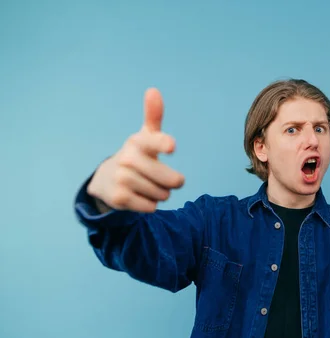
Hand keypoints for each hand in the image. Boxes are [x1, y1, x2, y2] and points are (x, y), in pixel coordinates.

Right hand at [87, 88, 184, 212]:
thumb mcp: (145, 137)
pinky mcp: (119, 198)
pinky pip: (151, 206)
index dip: (163, 144)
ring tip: (147, 185)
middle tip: (166, 179)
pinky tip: (139, 196)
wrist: (107, 179)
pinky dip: (150, 204)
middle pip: (171, 180)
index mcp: (138, 142)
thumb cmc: (136, 156)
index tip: (172, 146)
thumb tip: (153, 90)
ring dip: (161, 194)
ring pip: (163, 194)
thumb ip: (153, 116)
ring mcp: (122, 179)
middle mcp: (128, 159)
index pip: (154, 141)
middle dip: (173, 183)